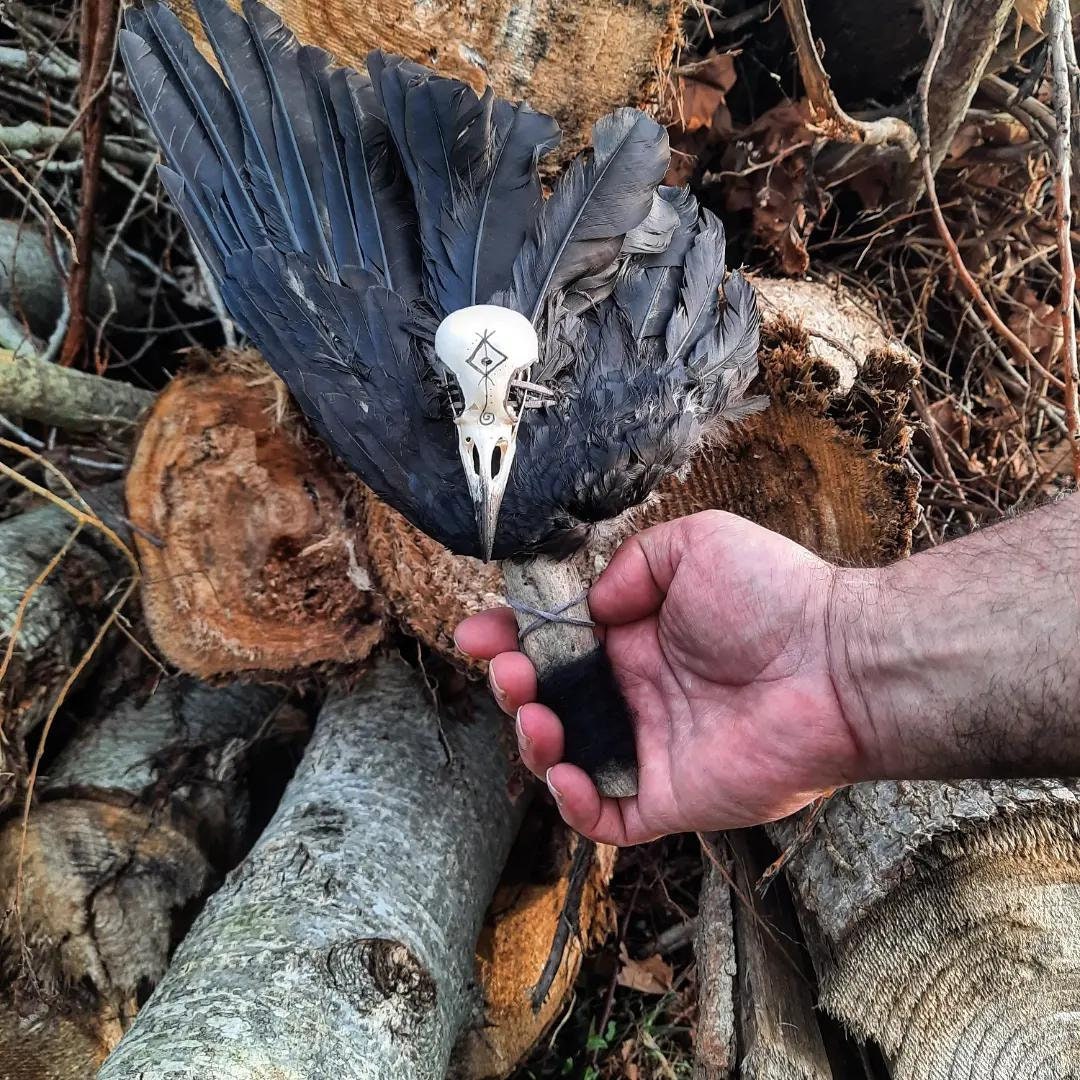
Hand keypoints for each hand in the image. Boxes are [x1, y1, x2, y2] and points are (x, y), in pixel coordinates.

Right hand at [456, 510, 870, 844]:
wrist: (837, 662)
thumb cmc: (775, 596)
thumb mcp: (694, 545)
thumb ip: (632, 567)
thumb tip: (590, 607)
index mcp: (638, 638)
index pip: (557, 643)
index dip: (511, 638)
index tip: (478, 632)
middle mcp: (638, 693)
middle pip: (551, 701)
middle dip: (513, 687)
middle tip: (507, 671)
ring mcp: (652, 747)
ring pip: (566, 758)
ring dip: (533, 740)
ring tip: (534, 715)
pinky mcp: (670, 796)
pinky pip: (607, 817)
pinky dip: (573, 802)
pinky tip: (564, 770)